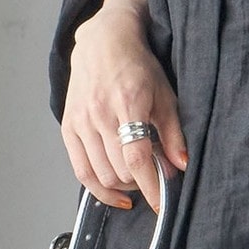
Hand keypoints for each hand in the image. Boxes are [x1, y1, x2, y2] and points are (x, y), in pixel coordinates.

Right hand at [60, 0, 187, 213]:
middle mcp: (100, 114)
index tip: (162, 205)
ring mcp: (81, 121)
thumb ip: (173, 132)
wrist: (103, 43)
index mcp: (128, 103)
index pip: (137, 158)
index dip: (151, 187)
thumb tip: (180, 166)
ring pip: (99, 174)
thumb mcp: (165, 94)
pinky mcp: (68, 127)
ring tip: (137, 181)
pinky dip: (97, 188)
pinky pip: (80, 170)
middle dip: (141, 184)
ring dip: (121, 187)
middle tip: (155, 181)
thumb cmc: (138, 66)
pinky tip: (114, 192)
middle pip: (119, 170)